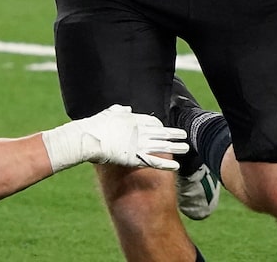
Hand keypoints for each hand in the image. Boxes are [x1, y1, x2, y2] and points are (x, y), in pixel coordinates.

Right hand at [42, 104, 188, 172]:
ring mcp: (139, 144)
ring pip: (162, 146)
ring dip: (175, 148)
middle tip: (185, 135)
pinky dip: (167, 164)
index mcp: (134, 120)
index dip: (162, 126)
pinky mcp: (136, 158)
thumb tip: (127, 109)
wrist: (89, 138)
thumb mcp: (109, 113)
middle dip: (174, 134)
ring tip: (186, 148)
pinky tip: (177, 166)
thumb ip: (120, 111)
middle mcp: (140, 131)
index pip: (153, 122)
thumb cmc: (96, 125)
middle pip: (162, 133)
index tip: (167, 129)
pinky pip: (155, 161)